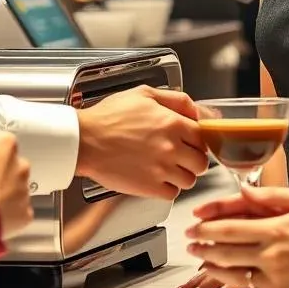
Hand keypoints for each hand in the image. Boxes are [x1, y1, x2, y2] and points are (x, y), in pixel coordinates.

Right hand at [76, 86, 208, 199]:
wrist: (85, 140)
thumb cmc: (109, 117)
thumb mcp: (144, 93)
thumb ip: (175, 99)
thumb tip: (196, 110)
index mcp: (172, 123)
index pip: (203, 136)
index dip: (197, 139)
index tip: (191, 141)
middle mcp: (171, 147)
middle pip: (201, 162)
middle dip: (193, 159)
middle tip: (182, 156)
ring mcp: (161, 169)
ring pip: (190, 180)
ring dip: (182, 175)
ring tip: (168, 167)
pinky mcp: (149, 187)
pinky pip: (172, 194)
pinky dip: (168, 188)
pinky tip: (157, 177)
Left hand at [184, 186, 288, 287]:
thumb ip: (273, 196)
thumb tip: (245, 191)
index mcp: (277, 228)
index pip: (231, 226)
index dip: (208, 224)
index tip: (194, 221)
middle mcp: (273, 253)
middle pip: (227, 249)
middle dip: (204, 243)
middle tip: (189, 239)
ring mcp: (277, 274)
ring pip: (235, 271)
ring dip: (213, 264)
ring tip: (200, 259)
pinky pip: (250, 287)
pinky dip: (232, 281)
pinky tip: (224, 277)